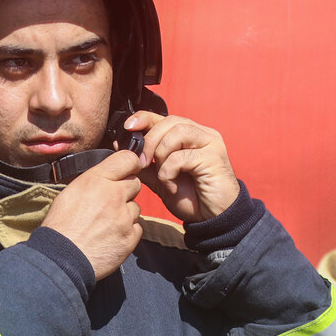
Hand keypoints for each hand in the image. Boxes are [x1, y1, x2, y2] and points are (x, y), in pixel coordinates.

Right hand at [41, 150, 142, 279]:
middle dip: (126, 190)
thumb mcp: (71, 192)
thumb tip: (108, 177)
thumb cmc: (61, 225)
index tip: (128, 170)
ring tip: (106, 223)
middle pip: (135, 183)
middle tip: (109, 202)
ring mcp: (124, 217)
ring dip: (125, 213)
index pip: (128, 159)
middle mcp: (114, 195)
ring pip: (136, 207)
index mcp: (96, 180)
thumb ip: (94, 181)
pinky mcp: (130, 237)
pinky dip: (127, 231)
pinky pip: (137, 228)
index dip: (130, 164)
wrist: (62, 257)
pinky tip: (110, 236)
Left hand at [124, 111, 239, 223]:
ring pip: (176, 133)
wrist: (211, 218)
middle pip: (169, 122)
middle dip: (149, 141)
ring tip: (160, 175)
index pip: (163, 117)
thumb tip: (120, 145)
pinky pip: (182, 156)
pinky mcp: (214, 157)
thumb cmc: (189, 196)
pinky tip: (171, 186)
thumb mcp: (160, 178)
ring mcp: (210, 143)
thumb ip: (144, 162)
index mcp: (189, 135)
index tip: (127, 127)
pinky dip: (169, 172)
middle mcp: (202, 134)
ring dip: (161, 154)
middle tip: (141, 162)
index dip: (143, 118)